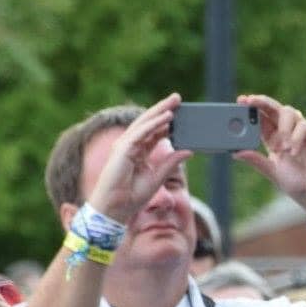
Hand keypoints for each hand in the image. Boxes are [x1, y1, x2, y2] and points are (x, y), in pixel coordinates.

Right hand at [84, 94, 192, 224]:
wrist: (116, 208)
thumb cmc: (132, 196)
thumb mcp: (158, 177)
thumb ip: (172, 163)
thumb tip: (189, 150)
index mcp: (139, 152)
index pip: (154, 132)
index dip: (166, 122)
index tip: (181, 113)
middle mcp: (131, 145)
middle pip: (149, 122)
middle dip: (163, 109)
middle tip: (178, 98)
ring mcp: (125, 146)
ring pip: (145, 123)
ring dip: (160, 111)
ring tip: (175, 103)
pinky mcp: (123, 149)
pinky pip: (141, 132)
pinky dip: (154, 124)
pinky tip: (167, 117)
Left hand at [235, 94, 305, 217]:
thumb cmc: (298, 185)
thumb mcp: (273, 172)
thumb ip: (257, 161)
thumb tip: (235, 152)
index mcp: (274, 139)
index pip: (261, 118)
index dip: (252, 108)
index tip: (241, 101)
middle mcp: (288, 131)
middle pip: (274, 109)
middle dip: (261, 102)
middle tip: (250, 101)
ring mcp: (304, 131)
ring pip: (289, 112)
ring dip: (282, 128)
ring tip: (280, 148)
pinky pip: (304, 126)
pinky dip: (296, 137)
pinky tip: (293, 152)